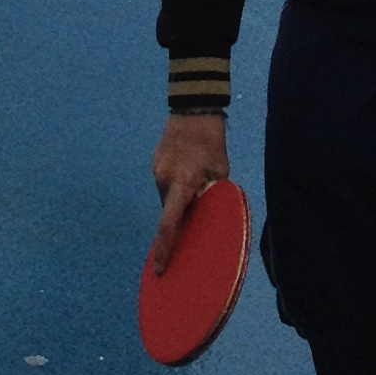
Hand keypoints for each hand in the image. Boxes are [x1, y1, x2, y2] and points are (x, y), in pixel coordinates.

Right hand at [149, 112, 230, 271]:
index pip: (169, 224)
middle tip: (194, 218)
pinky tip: (188, 173)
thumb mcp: (220, 170)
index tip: (159, 268)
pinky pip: (165, 182)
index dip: (165, 249)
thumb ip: (212, 194)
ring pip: (167, 196)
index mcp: (181, 184)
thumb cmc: (211, 140)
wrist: (193, 106)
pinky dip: (175, 185)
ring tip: (195, 187)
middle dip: (180, 217)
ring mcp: (156, 169)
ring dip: (179, 198)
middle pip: (169, 210)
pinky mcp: (156, 161)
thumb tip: (205, 214)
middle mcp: (163, 180)